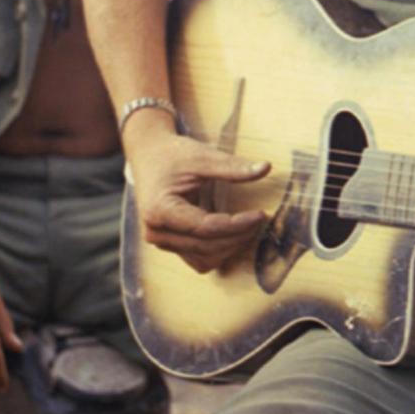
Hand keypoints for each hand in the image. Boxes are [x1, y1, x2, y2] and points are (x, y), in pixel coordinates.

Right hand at [129, 131, 269, 272]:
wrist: (148, 155)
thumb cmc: (172, 154)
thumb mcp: (202, 156)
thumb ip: (232, 167)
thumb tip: (266, 168)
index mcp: (160, 210)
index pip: (205, 227)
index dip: (237, 225)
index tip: (260, 215)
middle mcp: (157, 231)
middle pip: (206, 246)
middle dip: (238, 236)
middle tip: (260, 219)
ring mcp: (161, 241)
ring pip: (204, 259)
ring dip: (230, 247)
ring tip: (250, 226)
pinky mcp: (169, 244)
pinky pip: (199, 259)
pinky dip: (219, 250)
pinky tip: (234, 233)